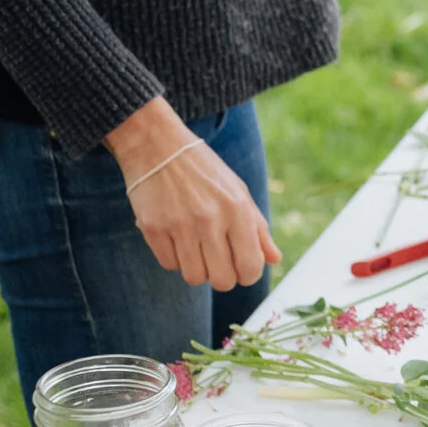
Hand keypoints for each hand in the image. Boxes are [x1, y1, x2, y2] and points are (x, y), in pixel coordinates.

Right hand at [108, 98, 280, 292]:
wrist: (158, 146)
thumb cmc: (205, 171)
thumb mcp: (239, 192)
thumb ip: (258, 228)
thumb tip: (274, 259)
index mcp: (237, 209)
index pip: (250, 267)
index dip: (248, 275)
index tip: (241, 268)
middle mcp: (210, 219)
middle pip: (222, 280)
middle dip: (223, 277)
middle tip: (218, 261)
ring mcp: (179, 225)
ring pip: (194, 277)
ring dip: (198, 268)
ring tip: (197, 247)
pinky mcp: (153, 229)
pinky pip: (169, 265)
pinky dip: (175, 258)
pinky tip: (176, 238)